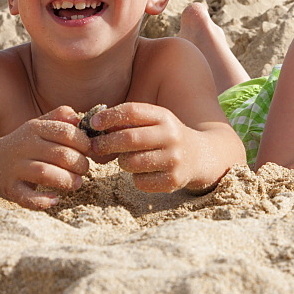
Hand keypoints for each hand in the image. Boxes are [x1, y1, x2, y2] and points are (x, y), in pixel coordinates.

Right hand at [0, 105, 91, 208]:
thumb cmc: (23, 145)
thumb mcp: (38, 125)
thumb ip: (59, 117)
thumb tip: (78, 118)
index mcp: (34, 128)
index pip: (67, 133)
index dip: (84, 143)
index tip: (89, 151)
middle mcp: (24, 146)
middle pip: (61, 155)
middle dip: (80, 164)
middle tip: (84, 169)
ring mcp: (15, 168)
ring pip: (45, 174)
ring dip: (67, 180)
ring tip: (76, 183)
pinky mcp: (9, 189)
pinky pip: (27, 197)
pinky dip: (44, 201)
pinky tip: (55, 199)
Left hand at [85, 102, 211, 192]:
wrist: (200, 156)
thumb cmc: (165, 137)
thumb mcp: (153, 122)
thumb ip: (127, 122)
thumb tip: (93, 128)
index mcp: (164, 117)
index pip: (131, 111)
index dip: (109, 116)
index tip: (93, 123)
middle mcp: (171, 136)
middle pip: (129, 138)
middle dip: (106, 143)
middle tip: (95, 146)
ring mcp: (174, 159)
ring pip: (131, 162)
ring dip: (122, 162)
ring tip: (128, 159)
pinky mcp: (173, 180)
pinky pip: (140, 182)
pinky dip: (136, 178)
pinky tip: (144, 172)